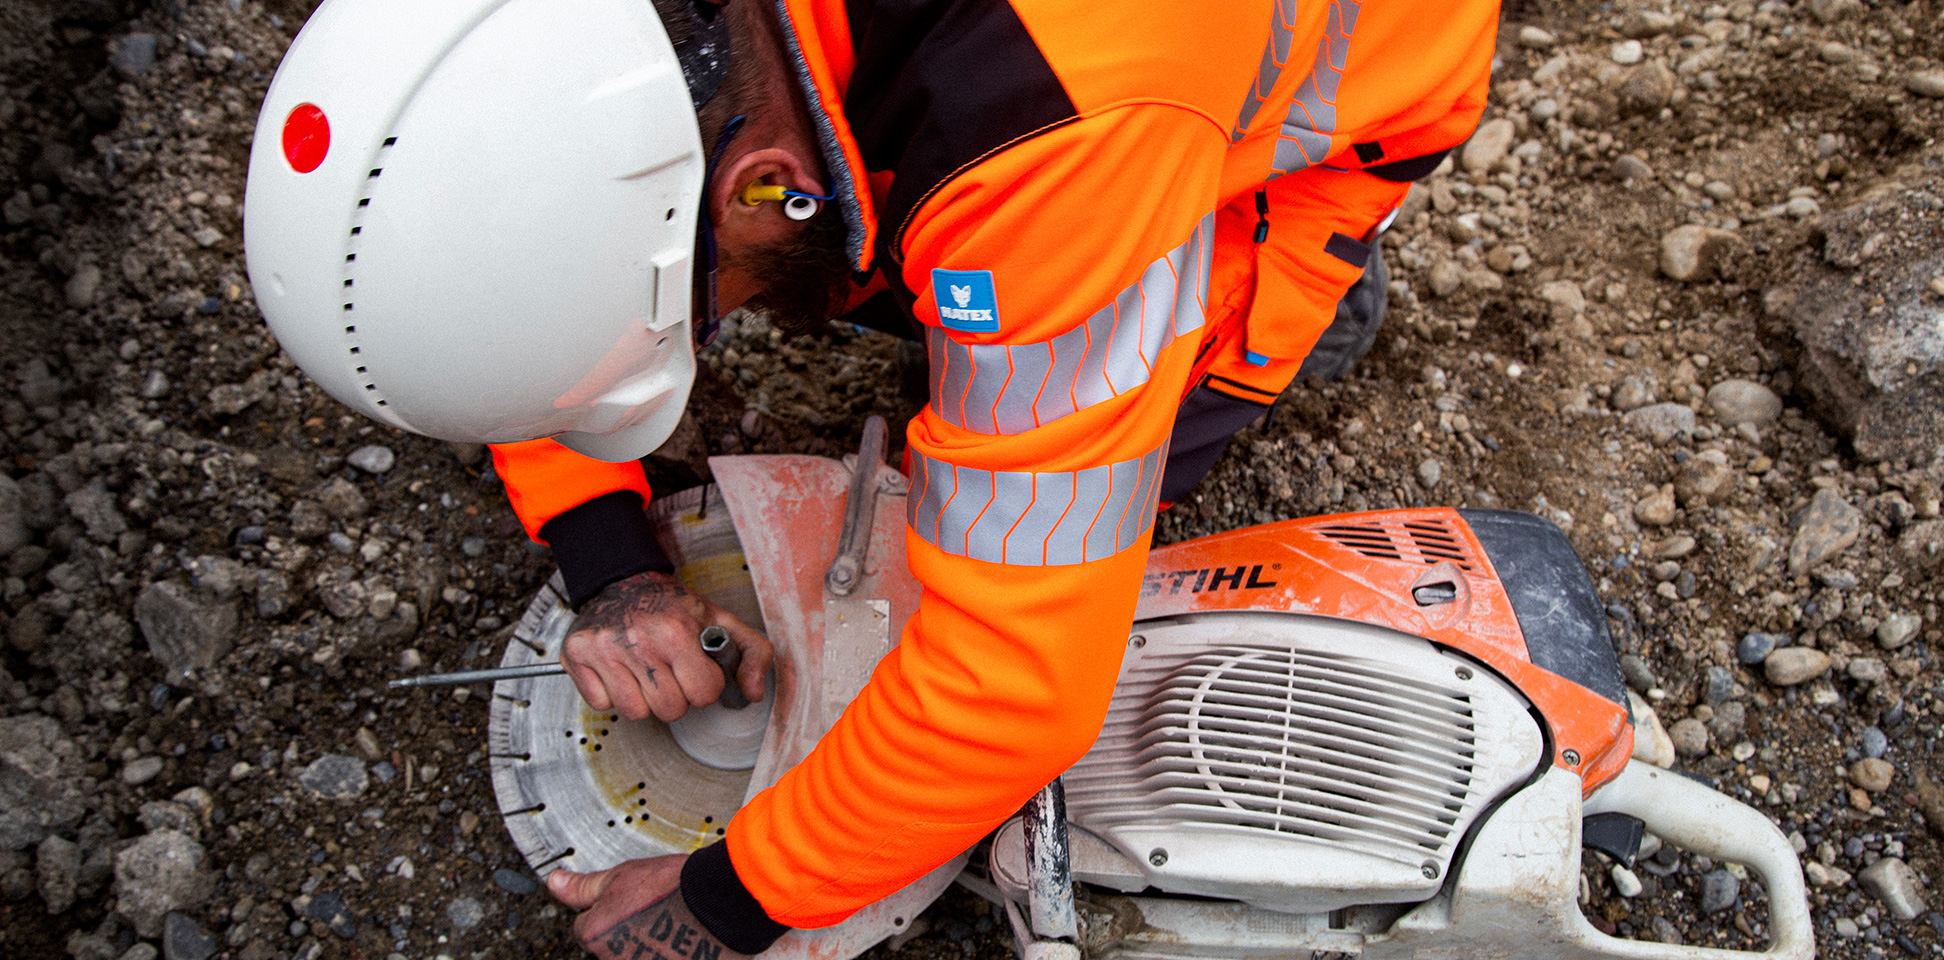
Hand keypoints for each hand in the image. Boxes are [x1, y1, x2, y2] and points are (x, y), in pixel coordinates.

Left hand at [550, 855, 752, 959]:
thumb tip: (555, 882)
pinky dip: (667, 953)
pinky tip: (682, 939)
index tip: (630, 903)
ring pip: (634, 955)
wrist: (718, 899)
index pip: (586, 927)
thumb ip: (582, 886)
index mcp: (595, 934)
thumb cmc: (673, 885)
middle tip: (652, 912)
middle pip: (610, 947)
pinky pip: (658, 958)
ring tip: (670, 923)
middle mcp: (612, 959)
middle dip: (626, 932)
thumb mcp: (619, 876)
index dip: (608, 911)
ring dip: (646, 944)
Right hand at [562, 572, 771, 722]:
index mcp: (676, 631)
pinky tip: (620, 669)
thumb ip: (752, 653)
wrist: (622, 579)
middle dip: (675, 695)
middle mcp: (639, 641)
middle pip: (670, 710)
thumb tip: (753, 693)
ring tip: (645, 670)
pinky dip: (612, 693)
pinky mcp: (577, 656)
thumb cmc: (671, 605)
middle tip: (669, 670)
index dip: (704, 685)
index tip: (696, 669)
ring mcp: (604, 650)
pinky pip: (602, 705)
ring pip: (635, 713)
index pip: (703, 694)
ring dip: (644, 697)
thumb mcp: (720, 619)